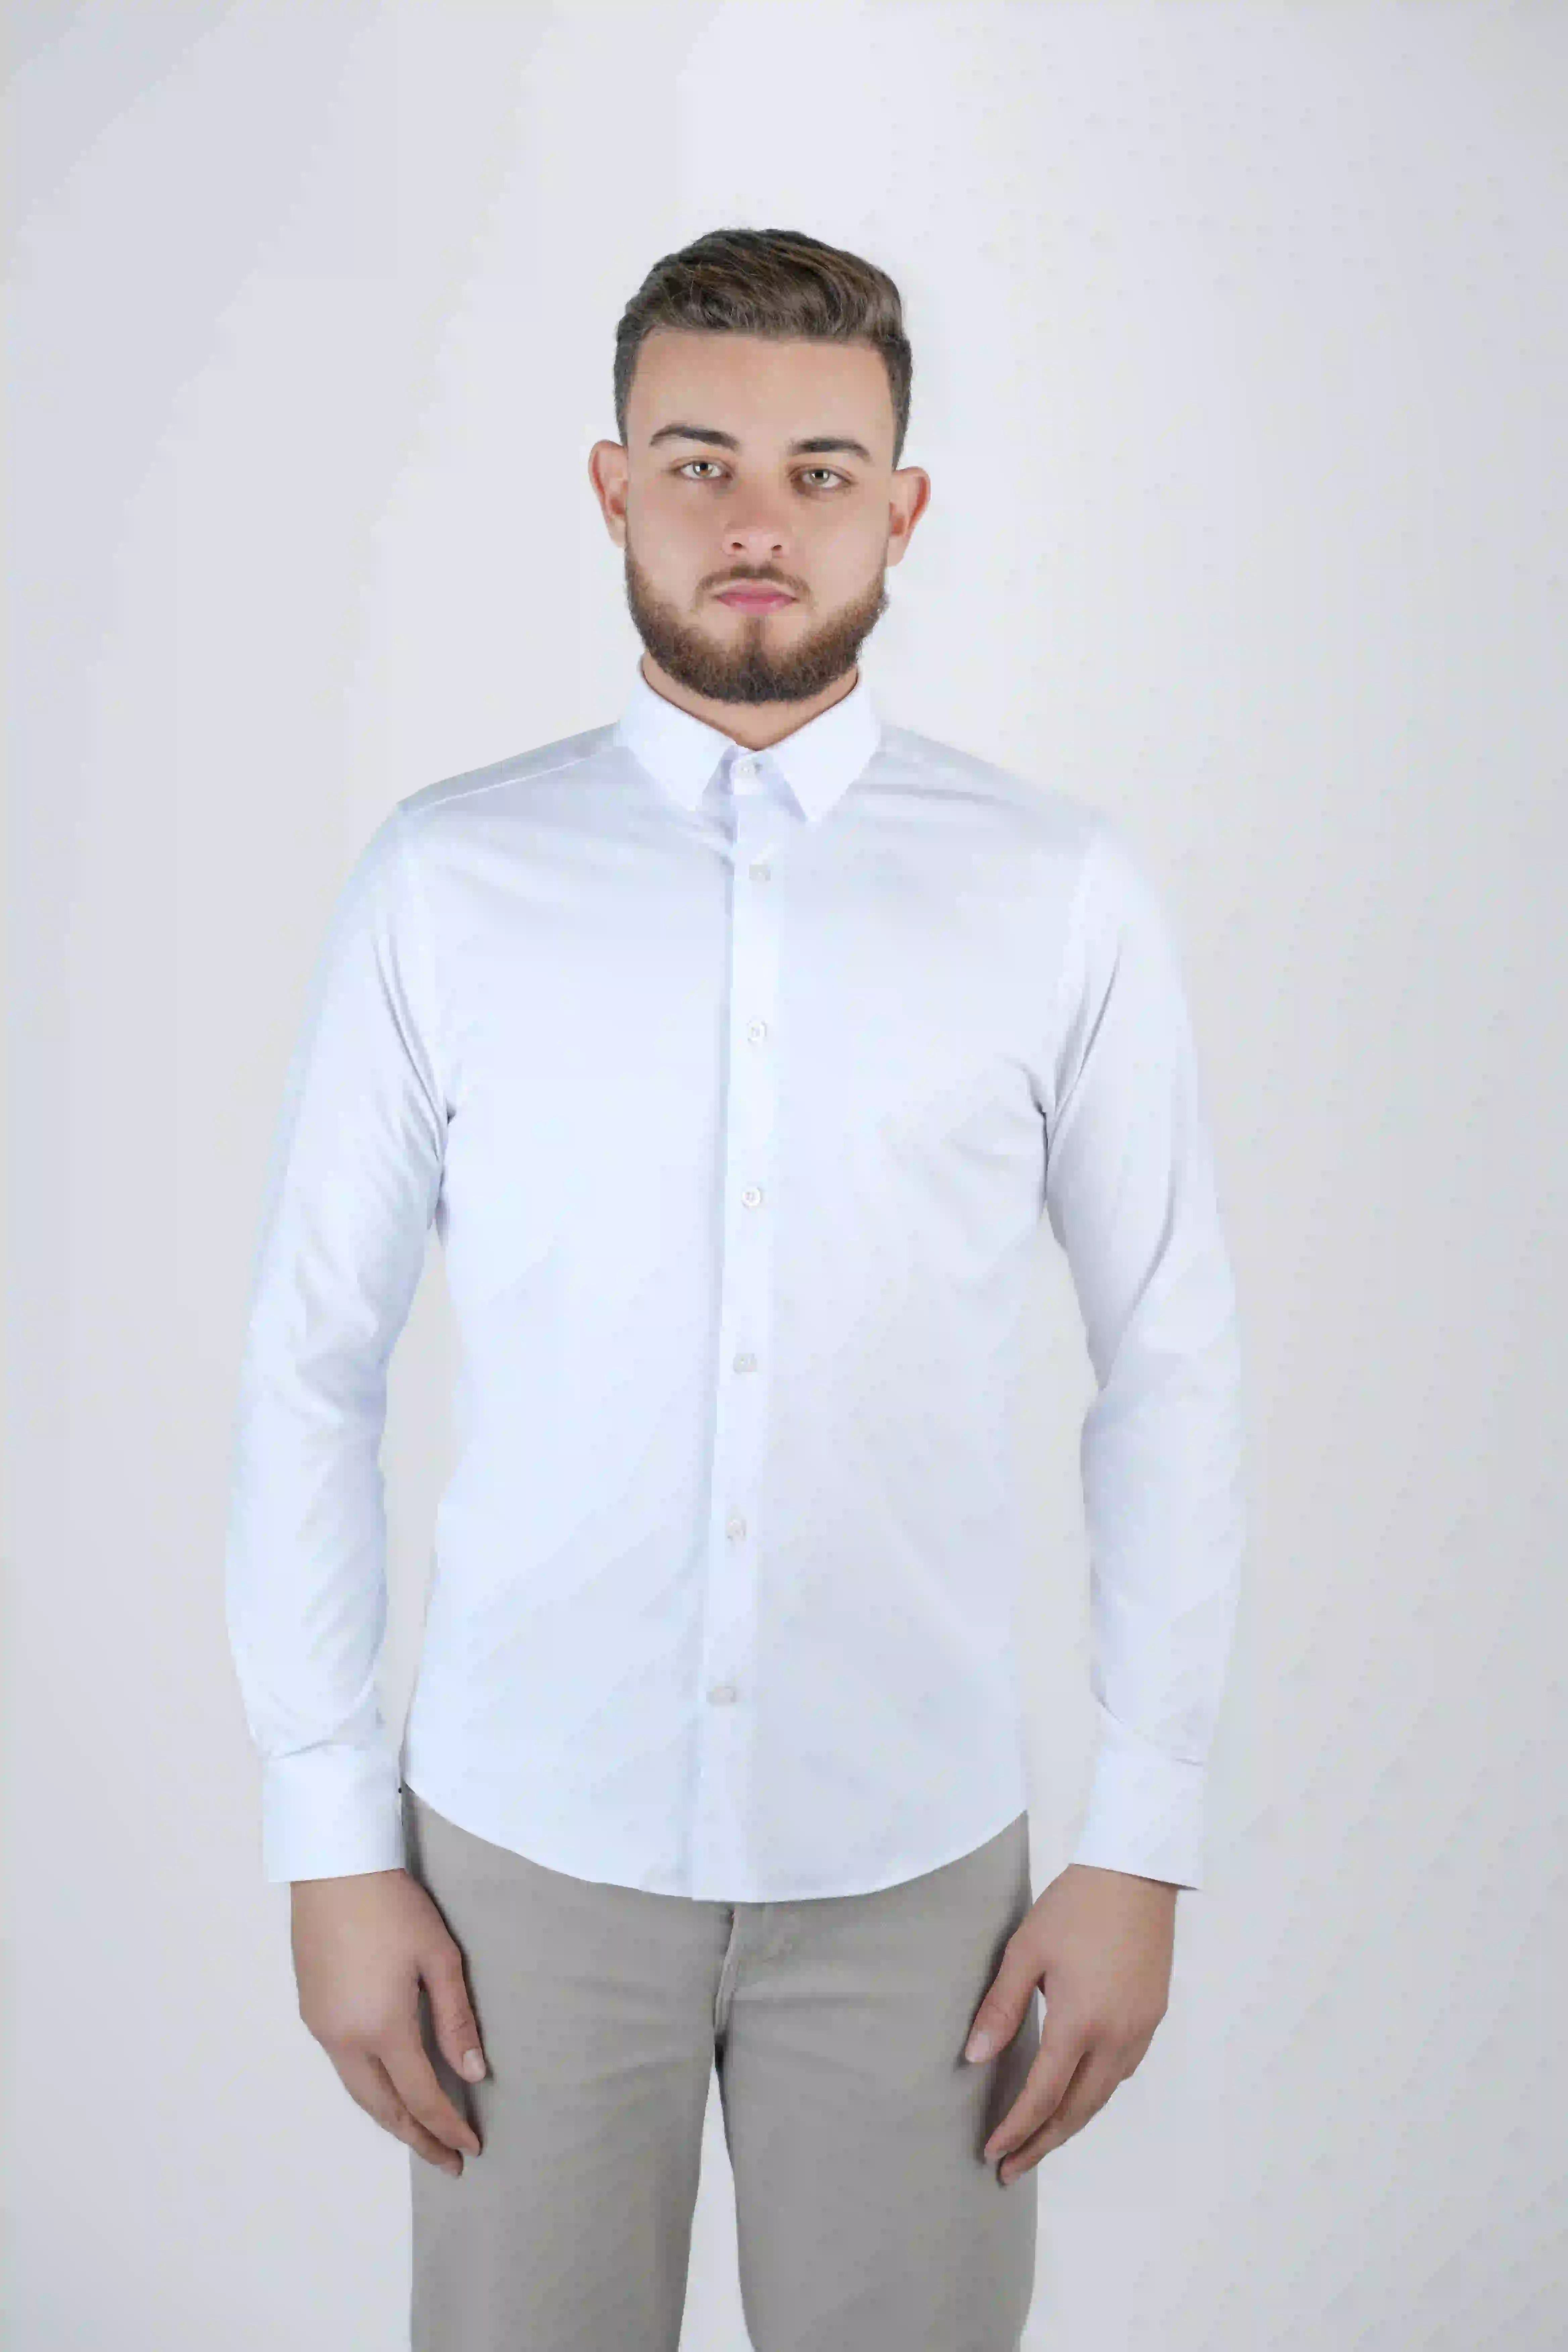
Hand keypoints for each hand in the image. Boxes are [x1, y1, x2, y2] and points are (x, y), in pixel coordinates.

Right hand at [291, 1868, 488, 2175]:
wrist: (335, 1870)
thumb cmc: (393, 1907)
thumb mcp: (438, 1958)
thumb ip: (456, 2020)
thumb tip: (474, 2074)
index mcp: (382, 2027)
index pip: (421, 2096)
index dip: (447, 2126)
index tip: (471, 2147)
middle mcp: (345, 2038)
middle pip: (383, 2107)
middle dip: (417, 2138)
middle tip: (447, 2161)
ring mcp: (323, 2028)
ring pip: (359, 2092)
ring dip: (390, 2118)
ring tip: (421, 2134)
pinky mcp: (312, 2012)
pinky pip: (343, 2067)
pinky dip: (370, 2089)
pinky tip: (387, 2088)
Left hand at [964, 1862, 1176, 2182]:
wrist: (1136, 1874)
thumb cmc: (1075, 1906)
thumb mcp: (1026, 1950)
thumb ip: (1001, 2007)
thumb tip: (974, 2057)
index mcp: (1080, 2022)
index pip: (1043, 2094)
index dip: (1017, 2129)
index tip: (992, 2153)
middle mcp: (1116, 2036)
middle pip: (1077, 2110)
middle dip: (1042, 2143)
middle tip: (1011, 2168)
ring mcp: (1139, 2029)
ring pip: (1102, 2095)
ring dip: (1070, 2123)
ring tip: (1039, 2139)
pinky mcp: (1151, 2016)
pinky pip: (1121, 2071)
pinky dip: (1094, 2094)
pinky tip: (1077, 2093)